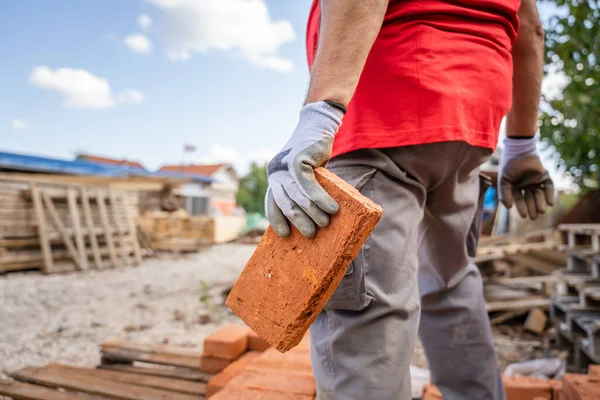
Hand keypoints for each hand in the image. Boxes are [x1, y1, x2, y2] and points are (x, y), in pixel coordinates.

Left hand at [265, 101, 343, 237]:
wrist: (318, 126)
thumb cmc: (314, 155)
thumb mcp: (305, 173)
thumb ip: (302, 190)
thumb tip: (312, 217)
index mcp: (274, 177)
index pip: (271, 202)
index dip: (277, 219)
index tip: (285, 234)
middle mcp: (276, 172)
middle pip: (284, 202)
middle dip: (297, 221)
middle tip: (311, 235)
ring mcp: (285, 165)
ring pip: (297, 196)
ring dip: (312, 213)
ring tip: (325, 224)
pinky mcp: (298, 160)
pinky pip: (308, 185)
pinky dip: (320, 199)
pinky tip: (331, 208)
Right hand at [498, 137, 553, 219]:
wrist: (519, 151)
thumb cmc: (509, 166)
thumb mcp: (503, 181)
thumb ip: (504, 194)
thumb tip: (508, 208)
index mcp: (516, 186)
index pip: (519, 200)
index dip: (521, 208)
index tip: (523, 216)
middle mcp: (526, 185)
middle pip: (530, 199)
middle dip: (532, 208)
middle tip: (534, 217)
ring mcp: (536, 180)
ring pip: (539, 194)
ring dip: (540, 203)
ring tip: (541, 211)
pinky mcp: (544, 176)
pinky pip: (549, 186)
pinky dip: (550, 195)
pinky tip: (550, 203)